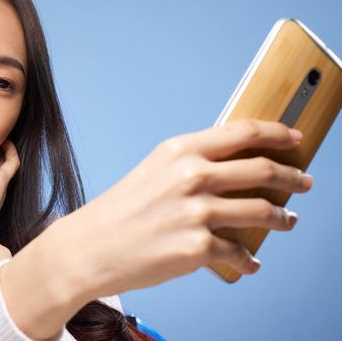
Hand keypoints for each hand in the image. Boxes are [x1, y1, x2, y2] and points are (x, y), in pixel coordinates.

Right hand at [47, 119, 312, 298]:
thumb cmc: (119, 211)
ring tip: (287, 221)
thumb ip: (193, 165)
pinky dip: (249, 260)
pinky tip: (250, 262)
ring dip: (282, 218)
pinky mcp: (196, 248)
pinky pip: (239, 253)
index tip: (294, 139)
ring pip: (262, 211)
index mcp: (180, 150)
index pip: (243, 132)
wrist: (89, 247)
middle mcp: (191, 176)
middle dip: (293, 177)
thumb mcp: (154, 171)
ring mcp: (196, 212)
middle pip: (262, 170)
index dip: (277, 133)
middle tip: (304, 182)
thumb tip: (235, 171)